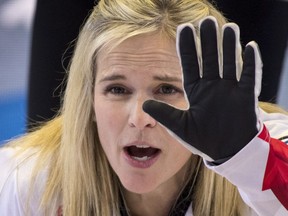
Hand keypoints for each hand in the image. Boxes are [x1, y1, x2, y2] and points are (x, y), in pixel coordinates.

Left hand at [143, 16, 262, 161]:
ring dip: (228, 46)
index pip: (190, 64)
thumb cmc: (202, 140)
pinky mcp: (245, 97)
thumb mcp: (179, 126)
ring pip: (228, 63)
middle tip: (207, 21)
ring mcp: (229, 90)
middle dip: (208, 41)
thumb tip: (143, 103)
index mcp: (196, 91)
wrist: (225, 152)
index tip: (185, 28)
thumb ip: (163, 113)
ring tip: (228, 27)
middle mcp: (212, 87)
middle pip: (210, 58)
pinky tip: (249, 47)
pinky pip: (249, 76)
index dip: (188, 47)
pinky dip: (250, 63)